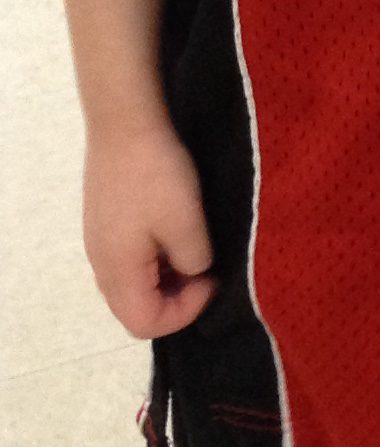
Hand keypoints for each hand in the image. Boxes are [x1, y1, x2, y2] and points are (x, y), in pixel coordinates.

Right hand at [82, 122, 215, 337]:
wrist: (125, 123)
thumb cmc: (157, 174)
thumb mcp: (187, 222)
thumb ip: (193, 260)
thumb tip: (195, 272)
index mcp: (117, 271)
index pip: (144, 324)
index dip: (184, 313)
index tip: (211, 279)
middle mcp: (101, 264)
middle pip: (135, 309)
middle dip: (176, 299)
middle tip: (206, 270)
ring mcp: (100, 242)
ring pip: (133, 283)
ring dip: (167, 278)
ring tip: (195, 249)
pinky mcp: (105, 222)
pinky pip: (130, 259)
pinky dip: (156, 259)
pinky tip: (177, 231)